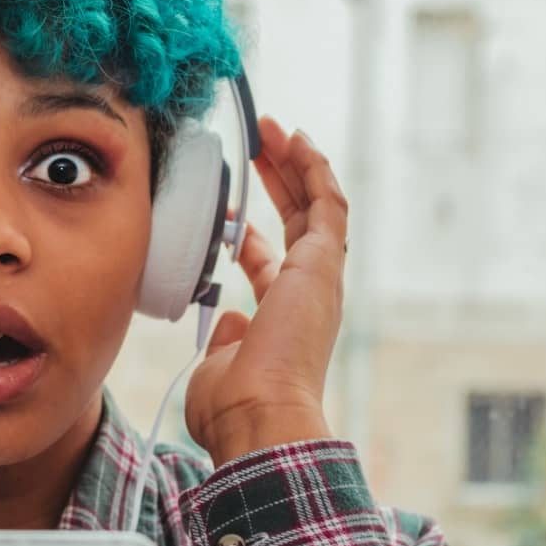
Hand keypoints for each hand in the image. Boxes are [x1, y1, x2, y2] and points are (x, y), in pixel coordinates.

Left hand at [184, 116, 348, 467]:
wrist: (259, 415)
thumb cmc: (235, 405)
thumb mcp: (219, 364)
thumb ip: (225, 338)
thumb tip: (228, 317)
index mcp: (281, 317)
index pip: (269, 265)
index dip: (248, 236)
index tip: (227, 215)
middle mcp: (307, 294)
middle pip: (295, 224)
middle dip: (276, 183)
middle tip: (257, 147)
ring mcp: (320, 278)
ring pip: (315, 205)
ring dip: (295, 165)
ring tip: (272, 130)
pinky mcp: (323, 263)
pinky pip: (326, 203)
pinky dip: (313, 168)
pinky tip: (296, 140)